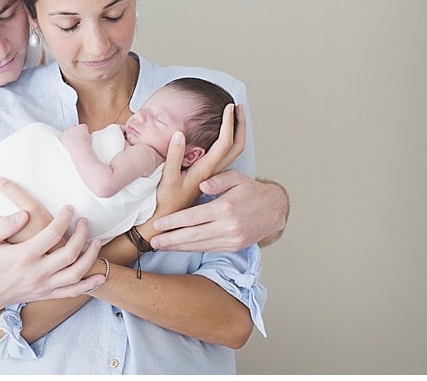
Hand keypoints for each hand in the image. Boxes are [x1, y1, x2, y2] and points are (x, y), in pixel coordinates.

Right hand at [0, 183, 103, 303]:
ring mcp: (43, 286)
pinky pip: (72, 292)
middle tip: (83, 221)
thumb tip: (24, 214)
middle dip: (81, 234)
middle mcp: (37, 273)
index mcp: (23, 256)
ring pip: (76, 274)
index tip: (68, 208)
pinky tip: (100, 276)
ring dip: (90, 257)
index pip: (52, 234)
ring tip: (96, 241)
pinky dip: (89, 285)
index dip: (64, 218)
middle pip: (70, 253)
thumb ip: (3, 224)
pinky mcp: (46, 294)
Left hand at [60, 123, 90, 149]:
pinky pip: (63, 137)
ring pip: (67, 132)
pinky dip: (65, 140)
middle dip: (75, 131)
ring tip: (72, 142)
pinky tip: (68, 144)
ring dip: (69, 135)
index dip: (82, 131)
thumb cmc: (86, 145)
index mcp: (82, 126)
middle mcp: (74, 127)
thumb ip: (87, 134)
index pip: (82, 126)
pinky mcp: (63, 136)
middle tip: (76, 138)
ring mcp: (68, 131)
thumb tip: (85, 135)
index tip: (82, 135)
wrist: (80, 149)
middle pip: (74, 127)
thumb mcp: (90, 138)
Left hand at [150, 171, 288, 252]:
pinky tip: (180, 248)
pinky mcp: (234, 247)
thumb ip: (218, 180)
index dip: (173, 222)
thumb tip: (202, 185)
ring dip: (179, 247)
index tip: (157, 225)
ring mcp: (232, 240)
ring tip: (161, 247)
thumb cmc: (251, 190)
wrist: (274, 209)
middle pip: (193, 236)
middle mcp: (228, 227)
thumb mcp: (236, 177)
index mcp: (225, 208)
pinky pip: (209, 249)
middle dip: (171, 240)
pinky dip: (193, 249)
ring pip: (200, 246)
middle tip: (152, 241)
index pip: (193, 218)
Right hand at [151, 103, 245, 221]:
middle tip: (238, 106)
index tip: (230, 107)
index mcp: (206, 170)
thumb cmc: (166, 202)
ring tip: (233, 116)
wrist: (167, 224)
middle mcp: (212, 171)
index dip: (229, 123)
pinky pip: (223, 156)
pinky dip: (226, 141)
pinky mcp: (206, 177)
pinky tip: (219, 135)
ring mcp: (210, 174)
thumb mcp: (167, 179)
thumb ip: (173, 156)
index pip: (224, 143)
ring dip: (234, 131)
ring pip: (231, 151)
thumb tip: (179, 133)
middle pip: (235, 146)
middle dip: (239, 124)